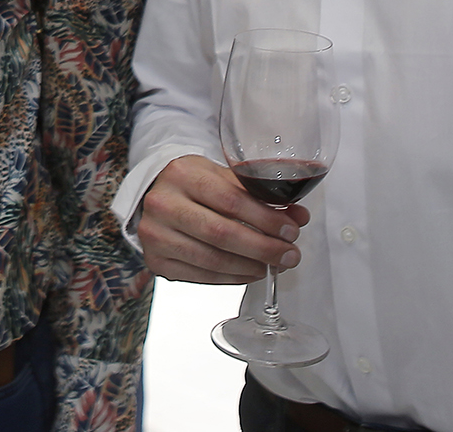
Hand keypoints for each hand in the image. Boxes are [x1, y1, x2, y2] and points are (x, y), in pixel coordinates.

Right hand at [138, 154, 308, 284]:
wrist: (154, 197)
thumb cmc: (192, 185)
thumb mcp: (219, 175)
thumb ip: (257, 195)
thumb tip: (297, 217)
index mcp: (181, 174)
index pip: (231, 200)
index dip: (265, 219)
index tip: (291, 230)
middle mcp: (163, 204)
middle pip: (221, 233)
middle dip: (262, 248)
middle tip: (289, 255)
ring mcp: (156, 235)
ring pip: (212, 259)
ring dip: (250, 266)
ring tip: (272, 266)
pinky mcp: (156, 261)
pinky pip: (201, 276)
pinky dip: (231, 277)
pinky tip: (249, 272)